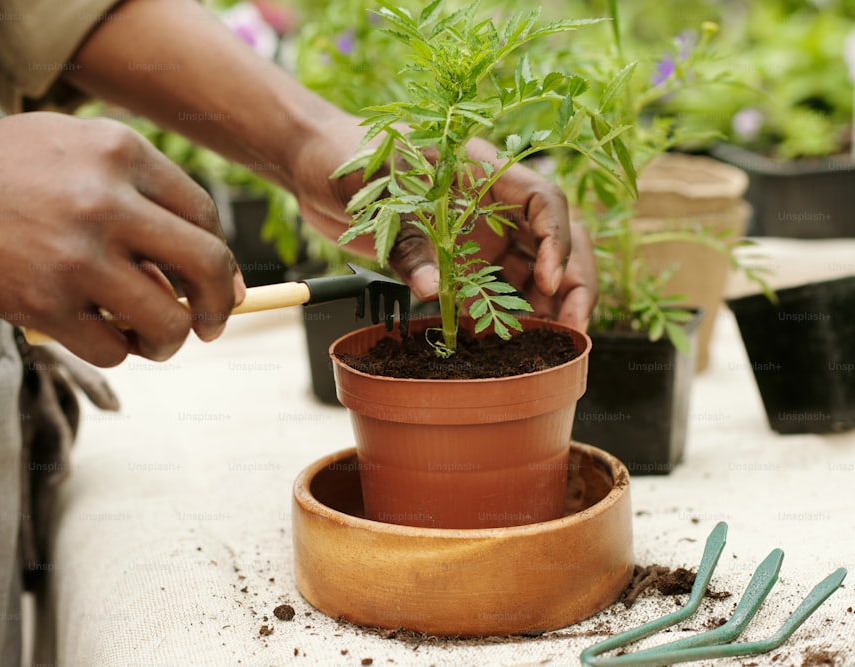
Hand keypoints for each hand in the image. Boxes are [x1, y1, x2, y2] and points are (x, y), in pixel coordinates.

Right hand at [0, 111, 243, 365]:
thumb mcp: (74, 150)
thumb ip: (138, 194)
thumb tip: (201, 268)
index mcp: (121, 152)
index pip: (205, 216)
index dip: (221, 261)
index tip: (219, 288)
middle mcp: (107, 199)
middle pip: (207, 265)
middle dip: (218, 306)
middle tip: (211, 326)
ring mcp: (75, 253)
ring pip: (166, 321)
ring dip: (169, 342)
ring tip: (152, 340)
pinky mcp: (42, 301)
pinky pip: (114, 349)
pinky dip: (116, 352)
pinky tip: (100, 336)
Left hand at [290, 116, 596, 331]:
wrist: (315, 164)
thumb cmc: (349, 156)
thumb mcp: (378, 192)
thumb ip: (406, 239)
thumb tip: (431, 290)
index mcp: (485, 172)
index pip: (545, 202)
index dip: (558, 242)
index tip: (549, 282)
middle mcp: (491, 205)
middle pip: (555, 241)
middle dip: (574, 283)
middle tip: (572, 330)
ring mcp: (477, 235)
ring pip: (532, 272)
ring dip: (546, 307)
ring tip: (549, 345)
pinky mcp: (456, 262)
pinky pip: (491, 291)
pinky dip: (504, 316)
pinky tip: (509, 344)